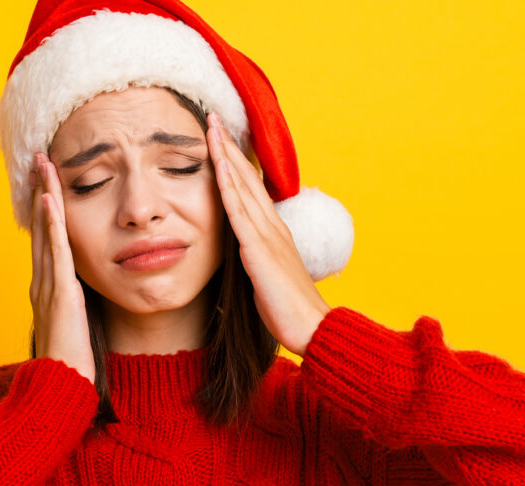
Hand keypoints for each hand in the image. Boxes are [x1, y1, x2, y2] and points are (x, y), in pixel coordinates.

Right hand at [29, 152, 94, 384]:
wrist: (60, 387)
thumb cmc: (72, 363)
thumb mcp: (76, 324)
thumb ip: (77, 304)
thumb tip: (85, 293)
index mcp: (47, 287)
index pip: (45, 238)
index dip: (45, 207)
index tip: (47, 181)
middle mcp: (42, 281)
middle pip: (40, 226)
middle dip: (40, 192)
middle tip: (39, 160)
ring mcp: (47, 286)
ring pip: (45, 232)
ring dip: (44, 197)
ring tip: (44, 167)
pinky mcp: (59, 294)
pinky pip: (56, 252)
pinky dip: (52, 225)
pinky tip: (51, 201)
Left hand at [206, 112, 330, 355]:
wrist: (312, 327)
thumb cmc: (289, 309)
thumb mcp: (267, 277)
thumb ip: (255, 260)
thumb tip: (243, 254)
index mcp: (273, 232)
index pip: (251, 189)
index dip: (235, 163)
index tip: (221, 139)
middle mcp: (272, 226)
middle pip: (246, 178)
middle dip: (229, 147)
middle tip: (213, 118)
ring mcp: (267, 235)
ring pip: (242, 186)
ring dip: (226, 156)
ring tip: (212, 128)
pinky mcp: (259, 250)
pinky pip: (239, 213)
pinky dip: (228, 188)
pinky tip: (218, 168)